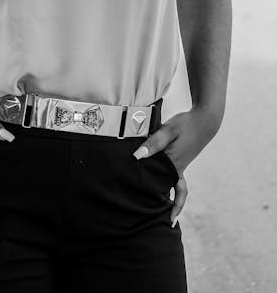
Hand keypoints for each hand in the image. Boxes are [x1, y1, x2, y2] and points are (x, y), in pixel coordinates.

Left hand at [132, 106, 221, 225]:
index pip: (169, 189)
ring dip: (169, 195)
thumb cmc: (185, 124)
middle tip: (164, 221)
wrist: (204, 120)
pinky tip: (160, 178)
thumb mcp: (168, 130)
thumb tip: (137, 156)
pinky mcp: (181, 158)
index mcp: (175, 164)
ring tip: (161, 206)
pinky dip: (169, 182)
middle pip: (172, 191)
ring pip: (174, 185)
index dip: (171, 205)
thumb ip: (153, 143)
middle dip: (169, 205)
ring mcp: (181, 163)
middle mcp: (179, 167)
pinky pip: (176, 176)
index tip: (170, 220)